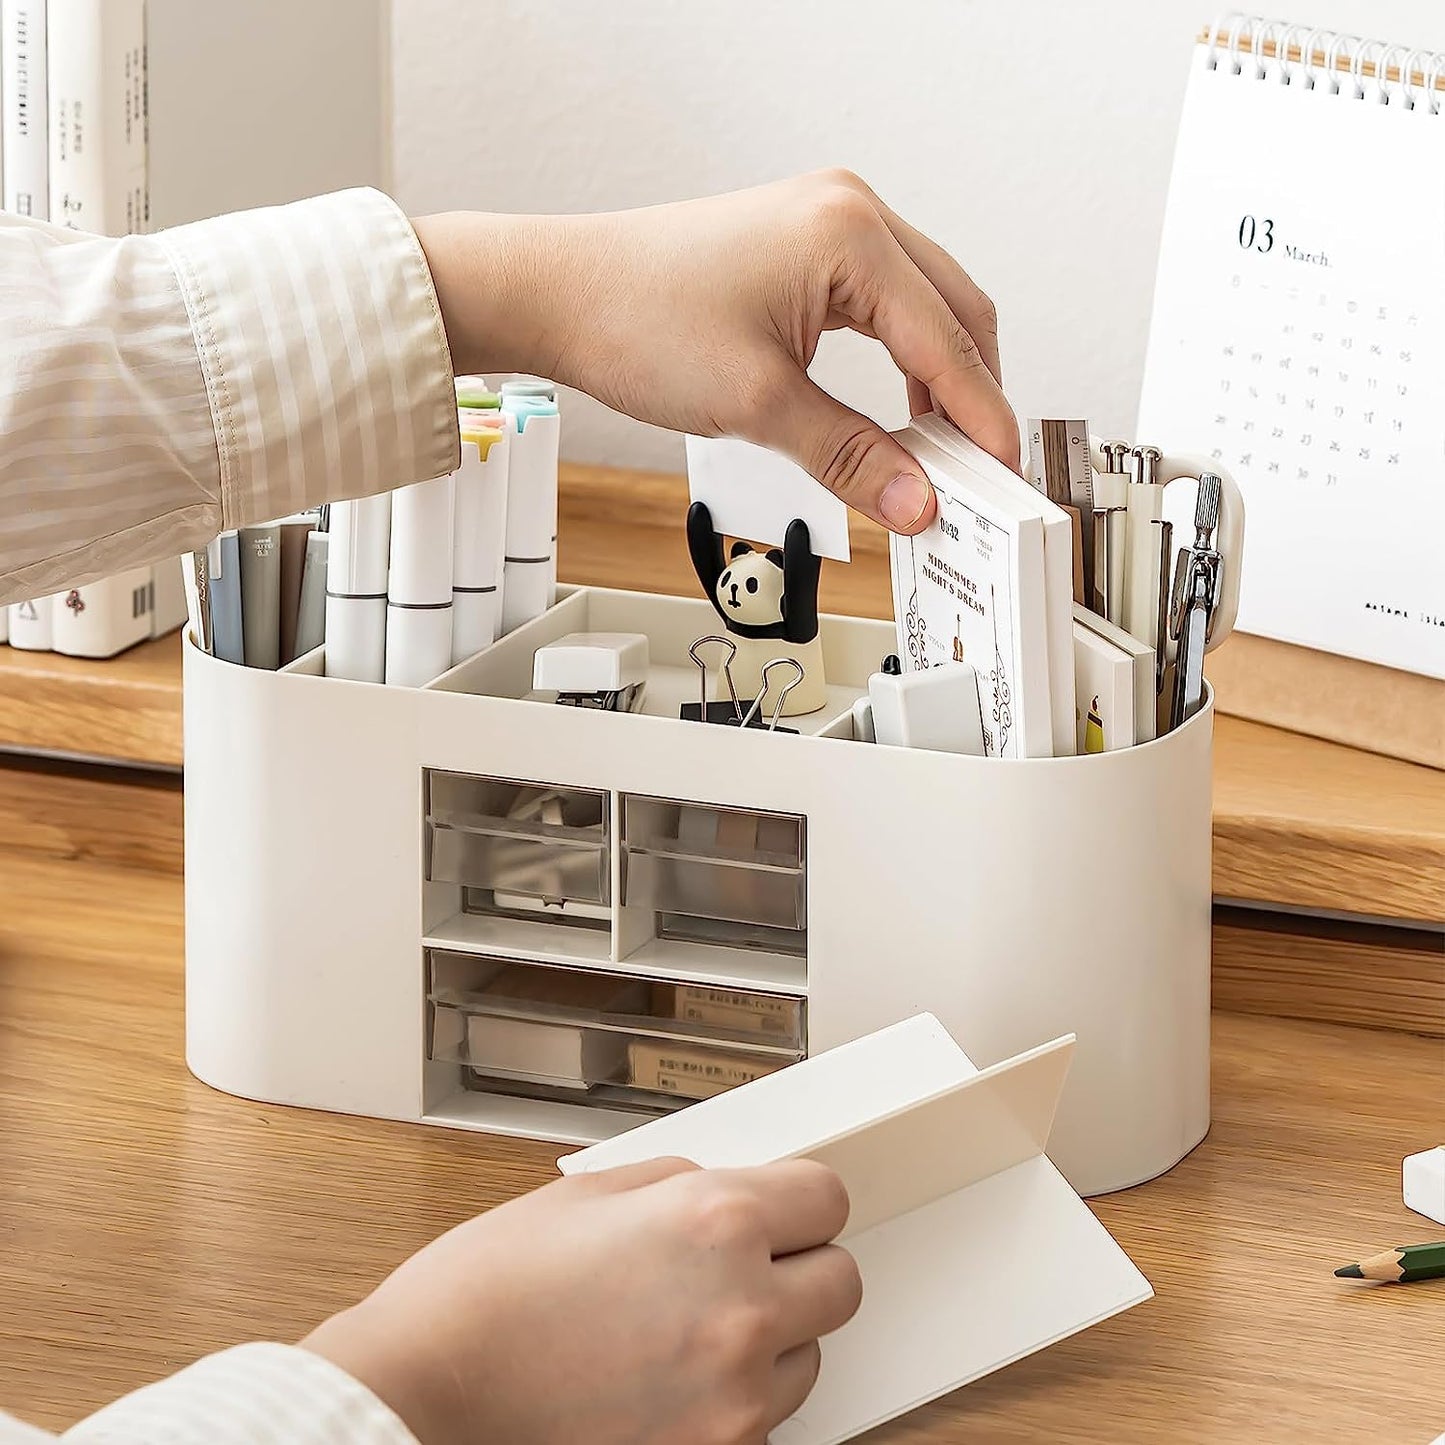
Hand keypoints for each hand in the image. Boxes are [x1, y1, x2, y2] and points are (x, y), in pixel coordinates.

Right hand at [302, 1157, 861, 1444]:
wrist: (424, 1396)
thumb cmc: (483, 1296)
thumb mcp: (585, 1194)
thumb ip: (677, 1184)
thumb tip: (722, 1191)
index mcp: (713, 1221)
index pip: (828, 1198)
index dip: (798, 1197)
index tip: (783, 1206)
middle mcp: (741, 1311)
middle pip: (840, 1283)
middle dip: (796, 1266)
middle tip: (739, 1266)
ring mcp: (733, 1400)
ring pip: (807, 1360)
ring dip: (768, 1340)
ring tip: (683, 1330)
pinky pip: (761, 1422)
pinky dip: (730, 1401)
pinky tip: (664, 1379)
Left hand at [413, 170, 1017, 533]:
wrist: (559, 294)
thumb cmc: (635, 322)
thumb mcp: (758, 405)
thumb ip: (851, 458)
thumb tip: (915, 501)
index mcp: (849, 233)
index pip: (949, 339)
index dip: (982, 418)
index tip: (1000, 476)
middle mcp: (849, 212)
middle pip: (956, 312)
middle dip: (973, 395)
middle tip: (976, 471)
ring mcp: (827, 222)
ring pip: (924, 306)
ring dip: (941, 376)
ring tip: (938, 452)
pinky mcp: (804, 245)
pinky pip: (883, 303)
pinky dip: (902, 356)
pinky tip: (897, 409)